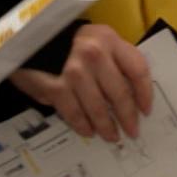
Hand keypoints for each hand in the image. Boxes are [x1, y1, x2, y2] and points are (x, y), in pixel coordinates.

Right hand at [9, 24, 152, 141]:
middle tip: (132, 131)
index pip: (137, 69)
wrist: (29, 39)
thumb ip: (116, 60)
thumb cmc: (70, 43)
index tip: (146, 110)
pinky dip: (82, 125)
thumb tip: (135, 93)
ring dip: (106, 126)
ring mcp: (73, 71)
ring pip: (98, 107)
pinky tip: (88, 131)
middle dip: (128, 116)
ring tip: (112, 136)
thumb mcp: (97, 41)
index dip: (145, 93)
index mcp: (109, 39)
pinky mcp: (55, 87)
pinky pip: (74, 113)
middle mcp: (94, 53)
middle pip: (120, 92)